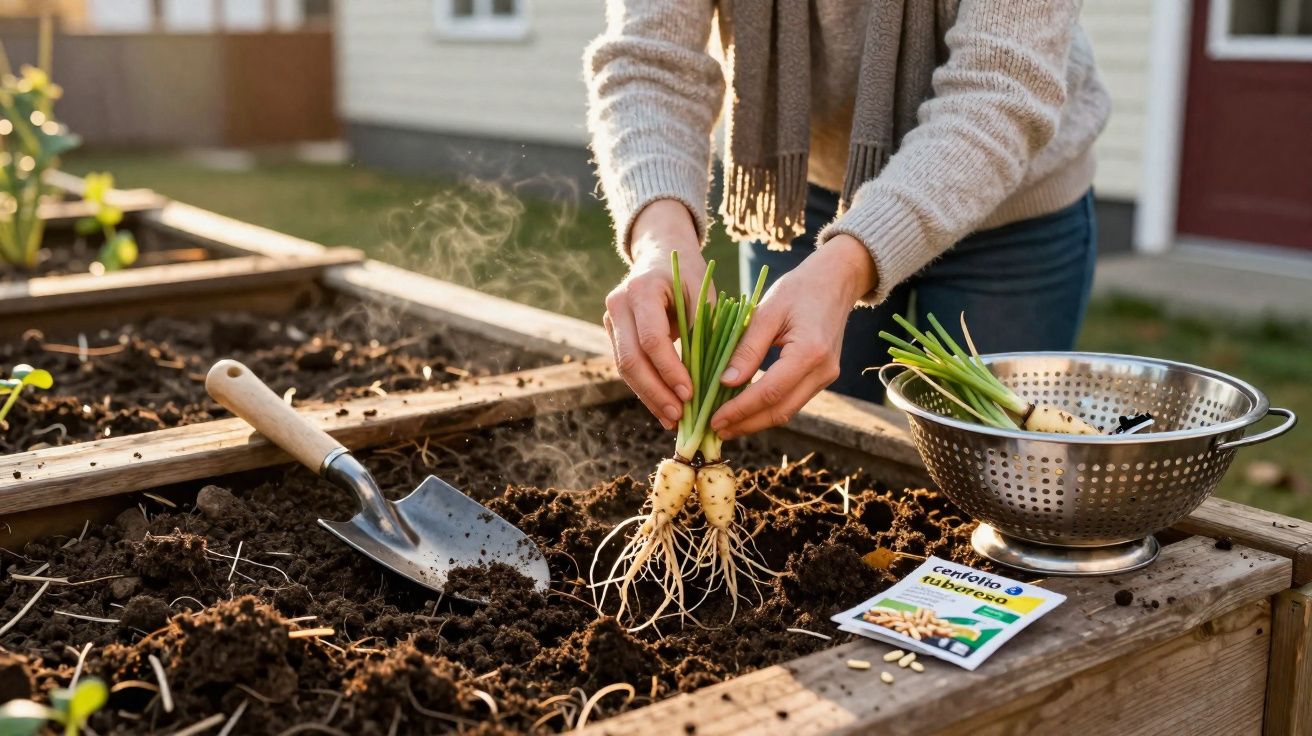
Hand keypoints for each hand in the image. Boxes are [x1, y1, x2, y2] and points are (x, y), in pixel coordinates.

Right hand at [604, 200, 710, 429]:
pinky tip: (663, 408)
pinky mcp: (613, 333)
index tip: (690, 393)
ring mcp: (610, 319)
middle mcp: (618, 304)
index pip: (652, 339)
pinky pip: (627, 366)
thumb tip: (710, 377)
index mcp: (642, 289)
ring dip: (649, 397)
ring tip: (672, 420)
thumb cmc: (688, 274)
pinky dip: (646, 389)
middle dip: (655, 392)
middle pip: (631, 359)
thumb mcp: (703, 293)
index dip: (670, 370)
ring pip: (625, 368)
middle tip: (679, 416)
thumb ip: (702, 329)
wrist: (659, 255)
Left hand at [711, 235, 876, 438]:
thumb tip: (725, 381)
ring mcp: (826, 377)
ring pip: (787, 411)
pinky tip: (745, 410)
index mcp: (810, 352)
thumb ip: (747, 347)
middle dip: (746, 424)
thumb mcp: (767, 311)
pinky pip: (792, 400)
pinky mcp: (822, 378)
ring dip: (755, 421)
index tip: (713, 418)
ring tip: (725, 425)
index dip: (739, 409)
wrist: (836, 282)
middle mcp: (823, 371)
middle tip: (714, 431)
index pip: (769, 392)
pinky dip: (767, 408)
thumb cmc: (799, 289)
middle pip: (780, 411)